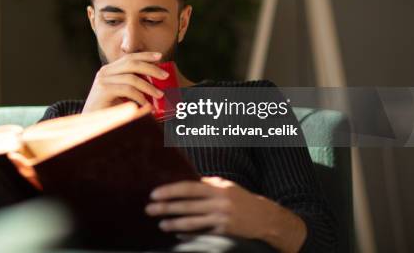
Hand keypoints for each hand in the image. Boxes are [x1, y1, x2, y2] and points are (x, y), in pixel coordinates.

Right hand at [82, 52, 168, 112]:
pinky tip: (146, 104)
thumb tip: (157, 84)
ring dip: (149, 86)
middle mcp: (105, 71)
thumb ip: (134, 86)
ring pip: (131, 78)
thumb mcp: (123, 94)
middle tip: (165, 76)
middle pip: (132, 63)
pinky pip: (127, 89)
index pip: (129, 57)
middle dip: (151, 68)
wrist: (91, 123)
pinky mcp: (103, 90)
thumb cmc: (110, 109)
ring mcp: (103, 80)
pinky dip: (139, 96)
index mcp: (110, 70)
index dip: (145, 55)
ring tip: (159, 95)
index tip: (160, 56)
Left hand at [145, 176, 306, 252]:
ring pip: (192, 222)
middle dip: (166, 207)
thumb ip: (205, 184)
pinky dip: (187, 233)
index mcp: (217, 188)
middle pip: (187, 205)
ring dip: (174, 222)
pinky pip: (202, 233)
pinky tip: (176, 232)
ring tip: (160, 223)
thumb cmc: (240, 198)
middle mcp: (219, 202)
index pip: (189, 187)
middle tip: (149, 209)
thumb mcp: (225, 186)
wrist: (265, 217)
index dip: (170, 190)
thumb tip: (181, 180)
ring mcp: (222, 218)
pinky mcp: (224, 232)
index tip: (154, 193)